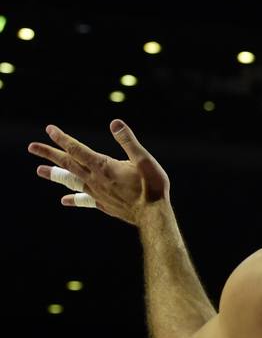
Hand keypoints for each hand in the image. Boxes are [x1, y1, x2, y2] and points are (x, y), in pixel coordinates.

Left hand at [28, 121, 169, 225]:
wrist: (153, 214)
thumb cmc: (152, 186)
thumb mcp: (144, 159)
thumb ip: (128, 141)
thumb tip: (115, 123)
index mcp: (104, 166)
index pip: (78, 149)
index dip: (63, 139)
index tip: (49, 130)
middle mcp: (96, 179)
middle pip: (68, 164)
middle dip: (49, 154)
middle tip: (32, 147)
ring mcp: (98, 193)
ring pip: (71, 181)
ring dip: (55, 174)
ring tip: (39, 170)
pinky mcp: (103, 204)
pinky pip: (84, 200)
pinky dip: (73, 198)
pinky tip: (64, 200)